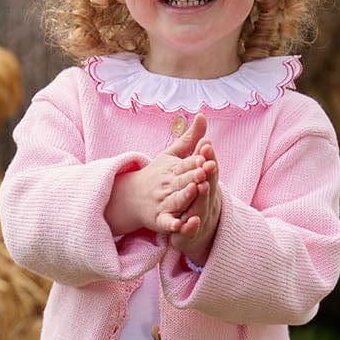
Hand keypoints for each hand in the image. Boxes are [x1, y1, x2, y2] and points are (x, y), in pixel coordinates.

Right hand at [105, 115, 211, 237]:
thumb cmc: (158, 174)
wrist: (131, 196)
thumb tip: (202, 114)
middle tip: (205, 170)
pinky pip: (166, 222)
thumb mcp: (172, 154)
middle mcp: (168, 185)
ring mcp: (163, 202)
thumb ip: (190, 138)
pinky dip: (171, 224)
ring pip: (176, 200)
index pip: (186, 162)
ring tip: (195, 190)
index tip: (207, 153)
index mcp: (173, 169)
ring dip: (185, 196)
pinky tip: (178, 225)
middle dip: (194, 175)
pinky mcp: (159, 219)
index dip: (196, 159)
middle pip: (182, 180)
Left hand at [169, 134, 220, 264]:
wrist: (189, 228)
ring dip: (200, 197)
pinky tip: (181, 224)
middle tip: (207, 162)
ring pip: (198, 206)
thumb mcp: (192, 167)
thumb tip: (200, 115)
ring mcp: (197, 215)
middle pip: (207, 184)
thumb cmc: (191, 192)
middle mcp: (205, 198)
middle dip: (207, 173)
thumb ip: (195, 144)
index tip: (206, 143)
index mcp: (206, 181)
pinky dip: (185, 227)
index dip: (207, 156)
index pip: (208, 166)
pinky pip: (185, 230)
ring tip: (199, 186)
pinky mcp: (185, 231)